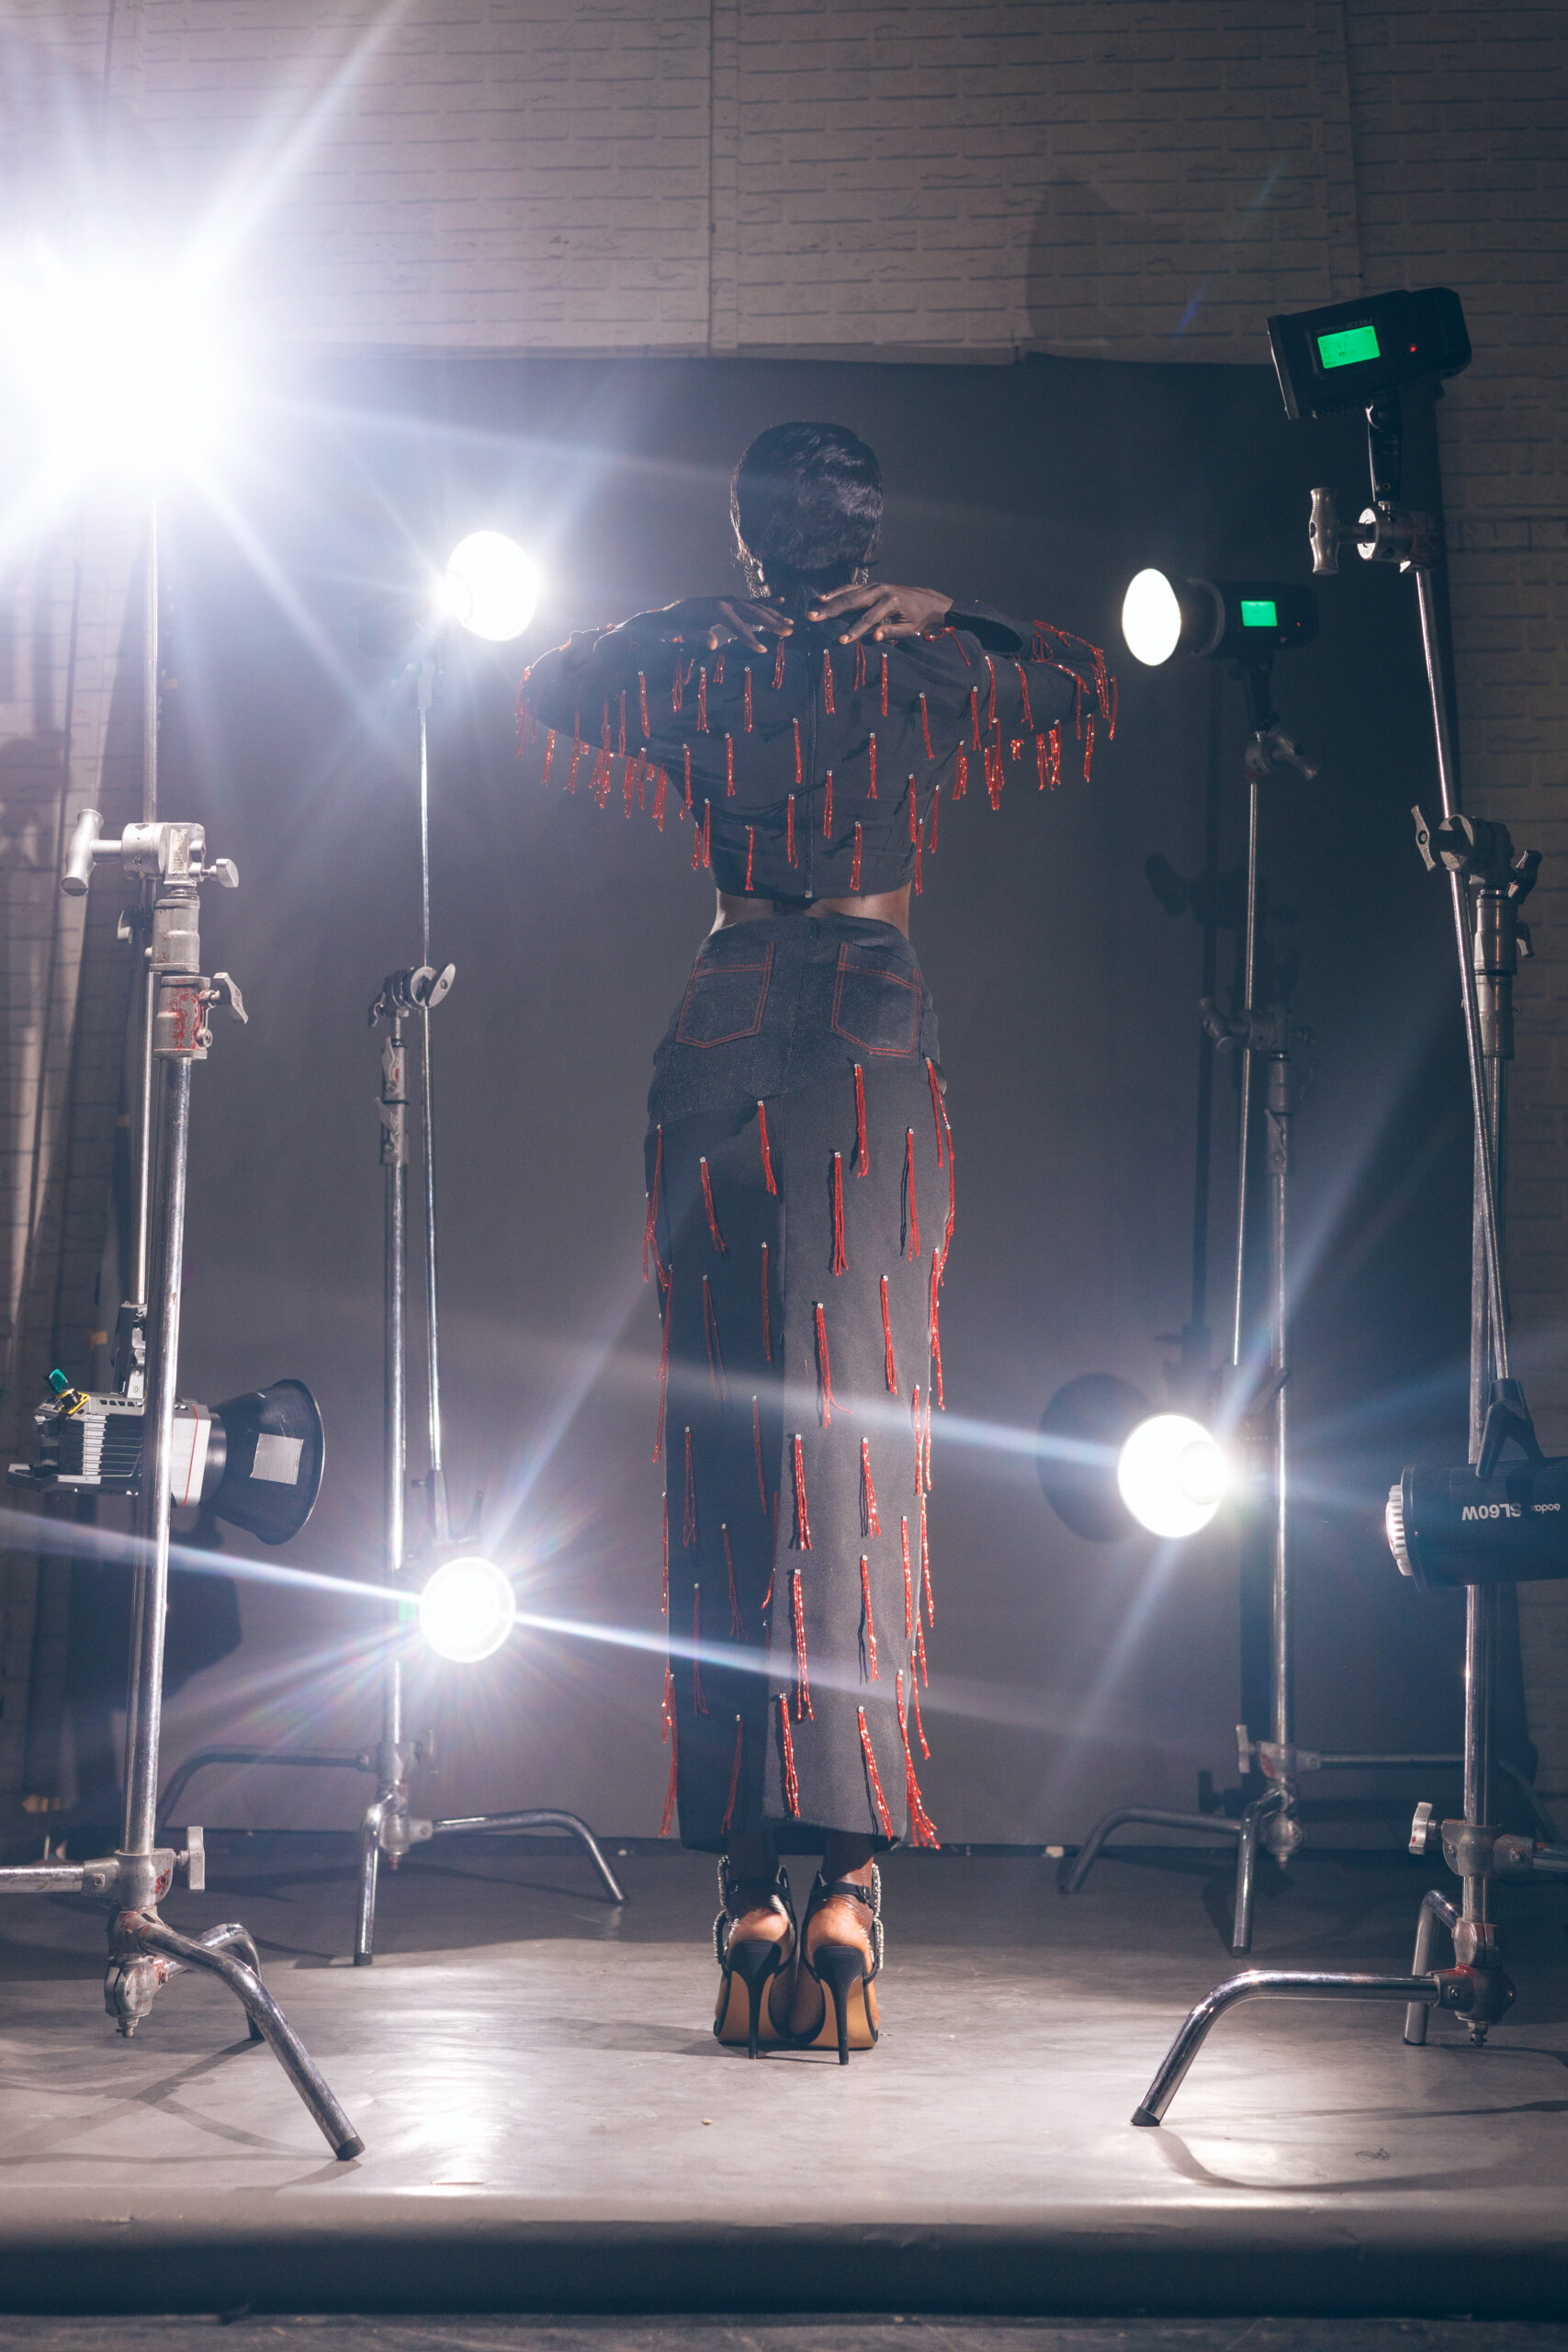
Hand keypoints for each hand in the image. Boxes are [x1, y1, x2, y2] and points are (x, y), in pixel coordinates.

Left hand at [617, 598, 793, 654]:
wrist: (662, 617)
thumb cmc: (668, 629)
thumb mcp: (676, 634)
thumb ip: (694, 637)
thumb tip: (713, 643)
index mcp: (712, 609)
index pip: (736, 624)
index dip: (749, 637)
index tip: (763, 650)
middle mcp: (722, 601)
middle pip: (751, 611)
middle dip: (770, 623)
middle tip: (788, 633)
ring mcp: (726, 600)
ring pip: (754, 606)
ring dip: (773, 615)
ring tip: (791, 624)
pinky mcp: (727, 602)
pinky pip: (750, 602)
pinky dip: (765, 602)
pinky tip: (781, 601)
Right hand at [804, 584, 951, 643]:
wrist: (927, 600)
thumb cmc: (918, 618)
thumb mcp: (909, 629)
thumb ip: (891, 632)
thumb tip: (873, 637)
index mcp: (891, 601)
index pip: (869, 618)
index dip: (854, 630)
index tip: (840, 641)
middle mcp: (880, 590)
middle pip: (852, 601)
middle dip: (831, 611)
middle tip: (813, 617)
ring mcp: (874, 585)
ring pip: (848, 593)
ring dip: (829, 602)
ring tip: (814, 609)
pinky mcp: (871, 585)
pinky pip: (851, 588)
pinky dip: (837, 592)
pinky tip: (823, 597)